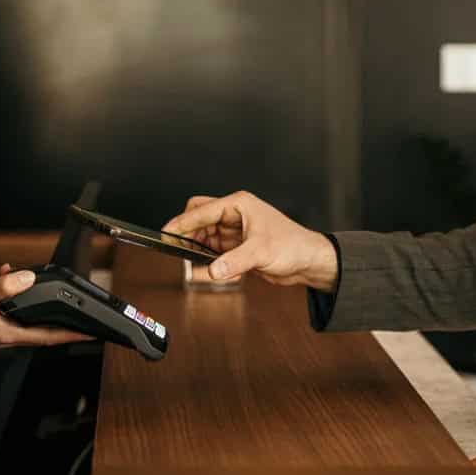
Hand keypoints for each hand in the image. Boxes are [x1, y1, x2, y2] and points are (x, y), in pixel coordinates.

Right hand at [0, 266, 90, 347]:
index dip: (71, 335)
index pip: (49, 337)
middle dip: (62, 323)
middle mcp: (8, 334)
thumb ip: (6, 287)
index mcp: (10, 334)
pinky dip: (15, 295)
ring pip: (28, 318)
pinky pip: (11, 308)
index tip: (89, 334)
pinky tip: (8, 276)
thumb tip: (28, 278)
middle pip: (44, 330)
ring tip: (46, 290)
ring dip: (37, 305)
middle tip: (80, 318)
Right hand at [162, 191, 337, 291]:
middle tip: (178, 247)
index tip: (167, 233)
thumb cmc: (293, 245)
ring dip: (199, 248)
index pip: (201, 210)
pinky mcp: (236, 247)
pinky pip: (213, 251)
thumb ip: (234, 262)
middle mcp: (234, 215)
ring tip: (195, 261)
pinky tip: (212, 268)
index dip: (182, 222)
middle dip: (188, 233)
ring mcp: (234, 231)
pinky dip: (209, 260)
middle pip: (198, 218)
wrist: (308, 261)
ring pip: (204, 236)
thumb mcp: (260, 252)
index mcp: (238, 205)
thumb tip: (212, 270)